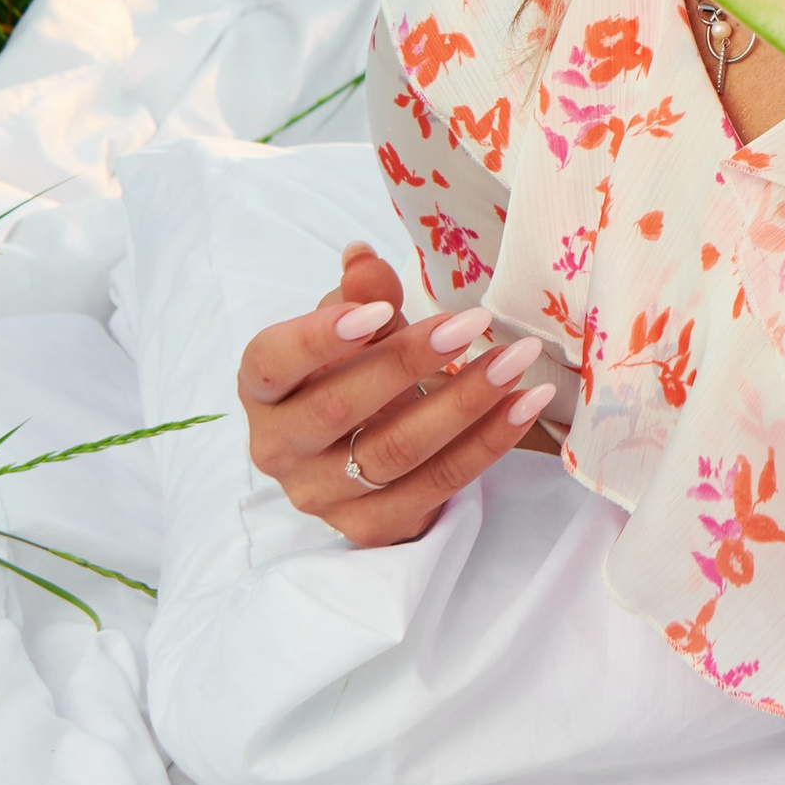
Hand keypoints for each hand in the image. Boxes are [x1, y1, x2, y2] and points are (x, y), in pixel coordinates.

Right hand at [236, 240, 557, 551]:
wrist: (364, 442)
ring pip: (395, 451)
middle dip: (411, 361)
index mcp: (262, 390)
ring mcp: (322, 495)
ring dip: (464, 402)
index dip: (320, 337)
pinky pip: (436, 485)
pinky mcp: (371, 526)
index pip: (272, 363)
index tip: (382, 310)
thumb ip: (360, 293)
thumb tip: (363, 259)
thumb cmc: (352, 368)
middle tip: (473, 323)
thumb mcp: (354, 325)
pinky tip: (523, 405)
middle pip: (339, 408)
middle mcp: (278, 449)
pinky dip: (487, 444)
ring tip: (514, 361)